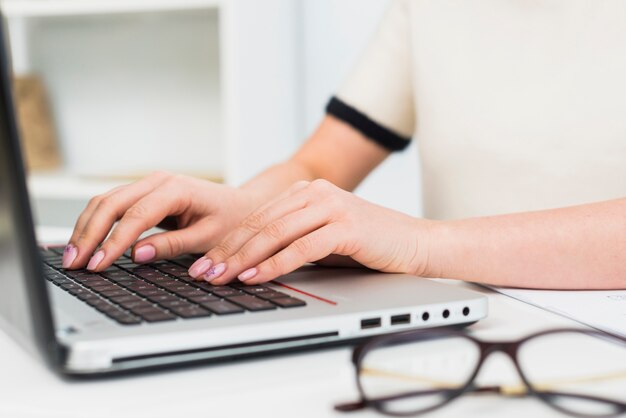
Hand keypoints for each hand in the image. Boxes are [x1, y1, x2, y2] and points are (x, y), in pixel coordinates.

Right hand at [63, 171, 258, 270]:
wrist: (241, 205)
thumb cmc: (231, 220)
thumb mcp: (208, 238)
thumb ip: (173, 245)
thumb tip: (138, 255)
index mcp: (177, 189)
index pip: (136, 216)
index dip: (114, 241)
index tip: (98, 264)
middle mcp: (159, 181)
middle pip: (111, 203)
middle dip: (89, 234)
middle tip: (75, 263)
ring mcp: (150, 184)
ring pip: (106, 201)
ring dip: (87, 228)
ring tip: (73, 257)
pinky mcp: (145, 193)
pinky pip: (113, 205)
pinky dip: (96, 223)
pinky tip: (86, 242)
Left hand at [188, 179, 432, 284]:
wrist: (416, 244)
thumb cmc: (368, 246)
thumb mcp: (323, 238)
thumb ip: (291, 241)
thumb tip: (249, 264)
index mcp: (306, 192)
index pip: (257, 217)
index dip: (228, 241)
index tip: (206, 263)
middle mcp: (316, 193)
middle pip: (260, 223)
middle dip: (228, 251)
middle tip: (203, 273)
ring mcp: (331, 205)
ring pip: (275, 232)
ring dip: (244, 258)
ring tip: (222, 277)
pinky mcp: (345, 225)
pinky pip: (301, 246)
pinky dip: (275, 264)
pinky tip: (256, 276)